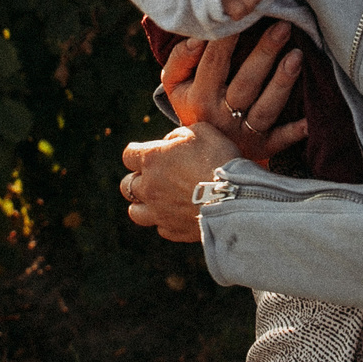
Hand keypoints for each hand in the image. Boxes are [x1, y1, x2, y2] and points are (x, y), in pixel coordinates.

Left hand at [120, 125, 240, 242]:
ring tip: (161, 199)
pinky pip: (161, 227)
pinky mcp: (172, 230)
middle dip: (139, 179)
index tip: (152, 153)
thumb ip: (179, 135)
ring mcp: (158, 212)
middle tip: (159, 177)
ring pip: (135, 211)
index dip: (138, 153)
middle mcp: (148, 187)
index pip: (128, 154)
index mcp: (152, 159)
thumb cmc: (219, 159)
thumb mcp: (202, 131)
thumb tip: (171, 142)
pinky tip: (181, 213)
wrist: (235, 197)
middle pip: (127, 185)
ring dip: (144, 204)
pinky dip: (167, 220)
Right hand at [160, 21, 307, 164]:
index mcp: (200, 97)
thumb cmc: (193, 104)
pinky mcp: (262, 147)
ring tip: (298, 55)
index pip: (215, 62)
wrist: (198, 154)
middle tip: (283, 25)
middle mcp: (222, 116)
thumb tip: (198, 39)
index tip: (245, 13)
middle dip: (266, 52)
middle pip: (246, 82)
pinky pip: (281, 140)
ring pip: (266, 107)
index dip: (229, 38)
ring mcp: (244, 134)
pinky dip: (295, 131)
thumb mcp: (175, 84)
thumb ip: (180, 59)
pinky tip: (310, 119)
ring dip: (283, 82)